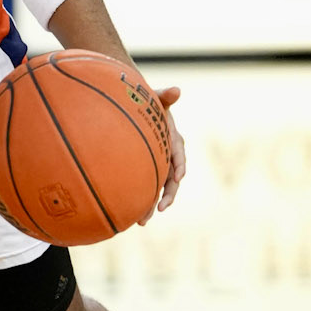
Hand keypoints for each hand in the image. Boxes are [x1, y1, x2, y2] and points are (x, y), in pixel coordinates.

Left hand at [139, 83, 185, 220]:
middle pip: (171, 178)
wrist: (134, 109)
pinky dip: (141, 201)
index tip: (178, 176)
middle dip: (167, 195)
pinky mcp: (147, 171)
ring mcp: (158, 165)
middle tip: (161, 208)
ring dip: (152, 205)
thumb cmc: (146, 103)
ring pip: (158, 188)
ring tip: (142, 221)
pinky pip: (146, 187)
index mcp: (173, 139)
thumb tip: (176, 89)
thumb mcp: (155, 97)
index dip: (180, 165)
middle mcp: (168, 156)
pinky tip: (129, 215)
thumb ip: (165, 95)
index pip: (179, 154)